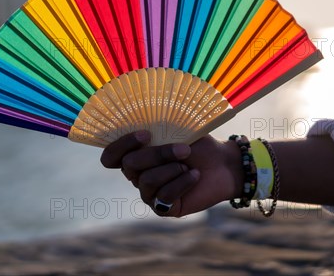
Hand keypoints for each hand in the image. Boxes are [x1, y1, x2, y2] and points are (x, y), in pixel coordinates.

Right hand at [100, 131, 243, 216]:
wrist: (223, 164)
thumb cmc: (198, 145)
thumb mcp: (177, 130)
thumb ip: (156, 128)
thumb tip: (142, 123)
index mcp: (136, 154)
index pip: (110, 157)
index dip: (121, 145)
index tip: (145, 134)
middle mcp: (137, 175)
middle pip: (130, 165)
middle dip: (158, 154)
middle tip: (184, 149)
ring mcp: (149, 193)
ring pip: (146, 180)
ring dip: (172, 169)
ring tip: (188, 166)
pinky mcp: (164, 208)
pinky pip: (164, 197)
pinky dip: (182, 183)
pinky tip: (194, 176)